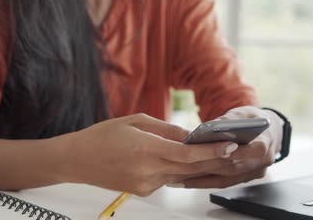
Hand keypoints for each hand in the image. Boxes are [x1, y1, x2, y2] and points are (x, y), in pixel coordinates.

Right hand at [56, 114, 238, 195]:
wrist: (78, 160)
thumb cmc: (104, 135)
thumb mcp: (135, 121)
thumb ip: (166, 130)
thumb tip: (190, 135)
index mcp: (145, 149)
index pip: (187, 153)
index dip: (211, 150)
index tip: (230, 145)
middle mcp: (148, 171)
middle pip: (190, 168)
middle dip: (214, 160)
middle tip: (234, 152)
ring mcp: (146, 185)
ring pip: (182, 175)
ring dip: (200, 166)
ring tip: (219, 156)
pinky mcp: (143, 191)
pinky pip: (168, 179)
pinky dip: (180, 170)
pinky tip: (189, 162)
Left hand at [178, 106, 283, 187]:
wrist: (265, 131)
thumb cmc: (252, 120)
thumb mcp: (242, 114)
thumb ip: (228, 120)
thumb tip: (209, 127)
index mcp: (267, 143)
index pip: (256, 150)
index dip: (239, 152)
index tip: (220, 151)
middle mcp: (262, 163)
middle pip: (234, 167)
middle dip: (209, 166)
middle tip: (185, 165)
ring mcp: (253, 174)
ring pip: (226, 179)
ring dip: (202, 179)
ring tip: (178, 178)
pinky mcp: (243, 179)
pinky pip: (223, 183)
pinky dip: (204, 182)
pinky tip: (185, 181)